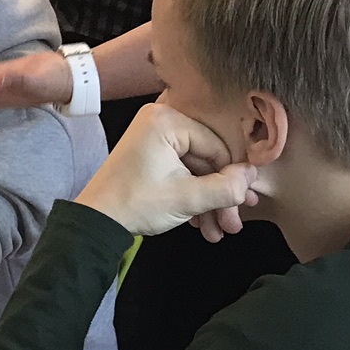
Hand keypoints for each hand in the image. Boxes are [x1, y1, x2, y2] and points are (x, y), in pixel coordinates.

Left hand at [77, 103, 257, 241]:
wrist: (97, 221)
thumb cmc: (134, 204)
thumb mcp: (188, 198)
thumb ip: (226, 188)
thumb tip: (251, 176)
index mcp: (166, 120)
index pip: (217, 147)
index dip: (231, 179)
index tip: (241, 205)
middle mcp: (159, 121)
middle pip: (207, 158)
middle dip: (220, 195)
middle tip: (231, 223)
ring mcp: (153, 137)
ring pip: (195, 168)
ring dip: (208, 200)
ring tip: (216, 229)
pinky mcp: (149, 152)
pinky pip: (180, 170)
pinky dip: (191, 194)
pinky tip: (200, 221)